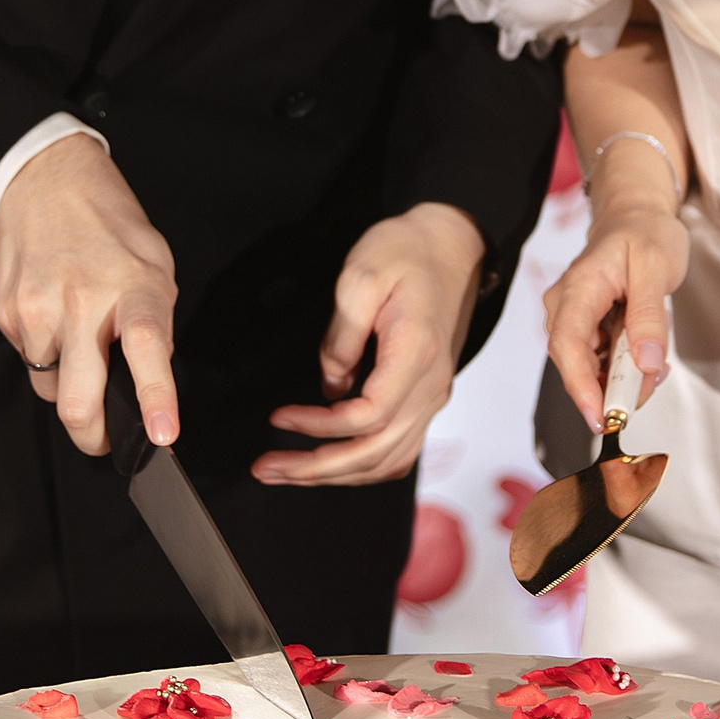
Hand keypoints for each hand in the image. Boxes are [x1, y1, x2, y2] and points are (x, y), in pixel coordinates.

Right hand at [0, 134, 178, 455]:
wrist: (42, 177)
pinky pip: (28, 360)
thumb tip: (151, 380)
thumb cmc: (106, 223)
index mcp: (133, 286)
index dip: (154, 397)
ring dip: (67, 384)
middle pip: (76, 402)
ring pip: (50, 389)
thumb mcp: (153, 264)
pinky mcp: (6, 313)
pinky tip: (53, 316)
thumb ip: (155, 322)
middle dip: (91, 436)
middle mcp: (82, 301)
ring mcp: (37, 310)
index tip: (159, 434)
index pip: (146, 348)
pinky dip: (45, 353)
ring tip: (77, 340)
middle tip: (104, 437)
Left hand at [254, 203, 484, 486]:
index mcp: (416, 354)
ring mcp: (433, 395)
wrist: (452, 244)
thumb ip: (341, 336)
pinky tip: (330, 463)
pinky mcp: (427, 396)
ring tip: (288, 471)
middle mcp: (431, 385)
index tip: (279, 417)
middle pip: (376, 452)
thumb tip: (330, 386)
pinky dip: (363, 465)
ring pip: (388, 459)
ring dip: (336, 474)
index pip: (368, 416)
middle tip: (267, 468)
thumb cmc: (407, 252)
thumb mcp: (361, 276)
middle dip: (317, 468)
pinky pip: (399, 448)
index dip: (319, 426)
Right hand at [545, 203, 689, 428]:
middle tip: (650, 387)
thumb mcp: (656, 268)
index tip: (602, 416)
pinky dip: (624, 368)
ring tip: (656, 368)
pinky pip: (600, 359)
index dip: (581, 386)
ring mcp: (574, 317)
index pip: (567, 344)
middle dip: (612, 387)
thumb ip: (650, 317)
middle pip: (577, 363)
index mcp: (579, 288)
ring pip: (590, 366)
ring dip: (622, 379)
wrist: (637, 216)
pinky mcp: (587, 327)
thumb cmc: (645, 234)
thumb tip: (646, 363)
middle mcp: (566, 306)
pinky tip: (647, 359)